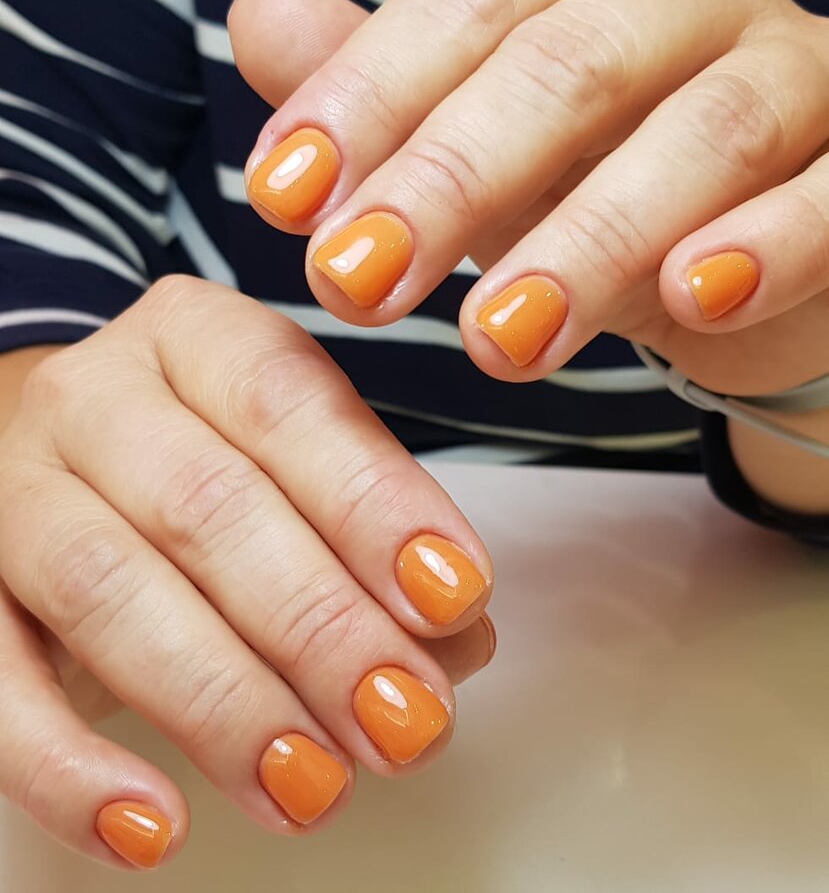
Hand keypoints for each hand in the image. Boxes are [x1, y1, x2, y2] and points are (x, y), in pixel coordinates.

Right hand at [0, 277, 492, 868]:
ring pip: (104, 587)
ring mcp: (13, 486)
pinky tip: (154, 826)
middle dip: (318, 625)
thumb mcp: (300, 460)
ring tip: (311, 785)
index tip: (454, 598)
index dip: (373, 504)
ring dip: (220, 700)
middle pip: (206, 503)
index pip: (287, 403)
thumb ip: (377, 535)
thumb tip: (458, 640)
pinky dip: (69, 767)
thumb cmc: (211, 455)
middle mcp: (98, 395)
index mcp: (199, 337)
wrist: (62, 452)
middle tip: (405, 721)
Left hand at [234, 0, 828, 402]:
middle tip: (356, 283)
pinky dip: (769, 244)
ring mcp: (797, 72)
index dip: (367, 93)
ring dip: (590, 240)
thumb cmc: (601, 186)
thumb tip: (256, 16)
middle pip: (569, 65)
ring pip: (702, 133)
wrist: (750, 248)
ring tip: (496, 340)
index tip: (282, 199)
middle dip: (452, 178)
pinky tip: (691, 299)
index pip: (466, 2)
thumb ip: (385, 90)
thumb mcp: (484, 146)